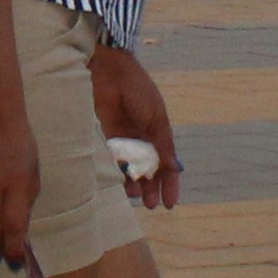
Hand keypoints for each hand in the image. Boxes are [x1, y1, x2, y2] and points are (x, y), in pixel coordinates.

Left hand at [91, 47, 180, 209]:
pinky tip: (119, 183)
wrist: (110, 72)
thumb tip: (174, 168)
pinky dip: (115, 173)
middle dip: (150, 190)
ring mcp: (121, 141)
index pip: (166, 166)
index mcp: (156, 134)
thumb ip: (163, 143)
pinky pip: (111, 161)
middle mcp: (140, 140)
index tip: (170, 204)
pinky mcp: (103, 138)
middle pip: (147, 172)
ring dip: (133, 184)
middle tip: (150, 205)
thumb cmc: (138, 90)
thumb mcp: (156, 118)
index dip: (169, 185)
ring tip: (134, 196)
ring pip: (129, 170)